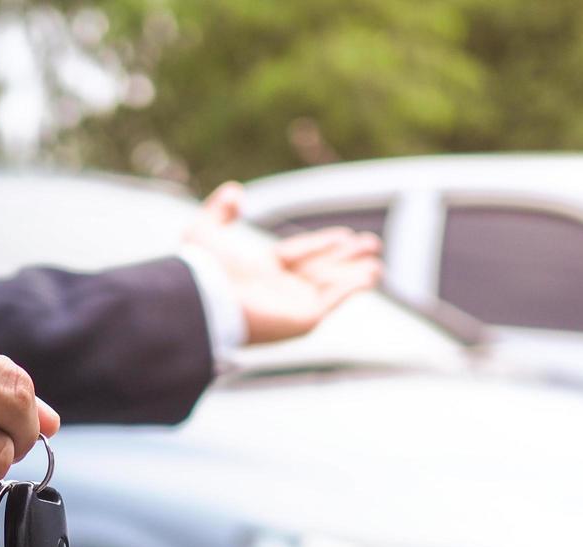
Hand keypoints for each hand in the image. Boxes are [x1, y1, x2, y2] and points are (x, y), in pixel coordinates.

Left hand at [182, 181, 382, 344]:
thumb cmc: (204, 268)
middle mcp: (279, 290)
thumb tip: (233, 190)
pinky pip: (335, 299)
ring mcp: (293, 306)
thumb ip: (219, 210)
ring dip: (356, 275)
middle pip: (321, 270)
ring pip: (332, 286)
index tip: (345, 235)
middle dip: (347, 258)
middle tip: (372, 245)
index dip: (323, 244)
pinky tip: (371, 276)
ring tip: (378, 267)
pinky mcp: (304, 318)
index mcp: (261, 272)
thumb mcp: (205, 229)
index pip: (300, 254)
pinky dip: (354, 287)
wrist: (207, 298)